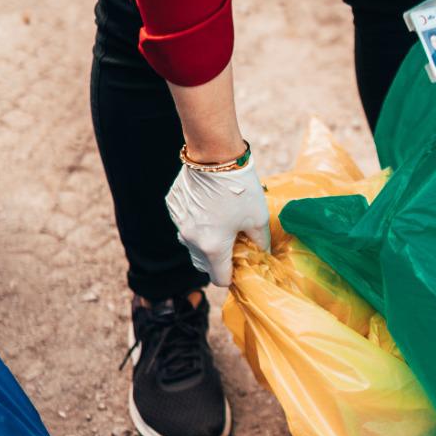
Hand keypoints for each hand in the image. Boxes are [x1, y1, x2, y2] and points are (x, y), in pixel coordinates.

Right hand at [165, 158, 270, 288]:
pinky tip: (208, 205)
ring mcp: (179, 224)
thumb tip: (262, 253)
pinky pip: (184, 224)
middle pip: (204, 264)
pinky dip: (195, 221)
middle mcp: (191, 240)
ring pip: (192, 244)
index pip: (221, 279)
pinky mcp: (173, 208)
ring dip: (205, 241)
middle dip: (218, 259)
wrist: (214, 156)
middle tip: (232, 242)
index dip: (233, 275)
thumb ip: (261, 243)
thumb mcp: (258, 218)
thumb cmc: (240, 189)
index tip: (240, 264)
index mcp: (213, 248)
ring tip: (220, 222)